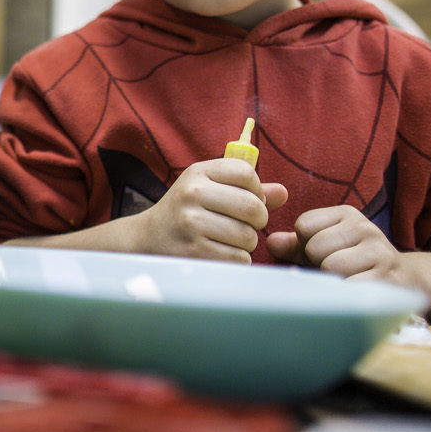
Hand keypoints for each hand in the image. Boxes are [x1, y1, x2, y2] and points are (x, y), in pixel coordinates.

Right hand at [134, 159, 287, 262]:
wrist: (148, 238)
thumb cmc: (187, 211)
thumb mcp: (209, 189)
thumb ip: (247, 189)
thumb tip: (282, 193)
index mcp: (198, 172)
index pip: (246, 173)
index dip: (256, 189)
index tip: (246, 199)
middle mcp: (192, 194)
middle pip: (253, 207)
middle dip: (257, 220)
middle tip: (245, 224)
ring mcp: (191, 223)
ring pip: (248, 236)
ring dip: (246, 243)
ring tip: (228, 239)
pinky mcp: (194, 251)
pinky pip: (238, 258)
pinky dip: (237, 259)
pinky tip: (220, 253)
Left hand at [265, 205, 411, 284]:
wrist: (404, 282)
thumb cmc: (353, 264)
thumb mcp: (323, 248)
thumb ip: (295, 245)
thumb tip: (271, 242)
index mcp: (347, 215)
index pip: (304, 225)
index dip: (305, 244)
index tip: (322, 253)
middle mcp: (366, 228)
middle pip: (314, 247)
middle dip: (318, 264)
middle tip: (336, 271)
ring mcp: (380, 253)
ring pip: (331, 267)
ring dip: (332, 281)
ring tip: (346, 280)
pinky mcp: (388, 279)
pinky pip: (349, 287)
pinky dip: (344, 295)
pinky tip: (354, 294)